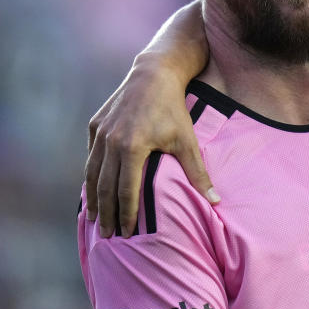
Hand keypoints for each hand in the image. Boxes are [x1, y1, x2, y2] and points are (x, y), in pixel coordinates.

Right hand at [85, 56, 218, 237]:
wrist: (154, 74)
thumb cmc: (174, 109)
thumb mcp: (187, 140)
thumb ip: (198, 173)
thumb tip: (216, 201)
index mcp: (133, 148)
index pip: (126, 191)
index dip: (126, 214)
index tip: (126, 233)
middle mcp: (111, 142)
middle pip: (104, 187)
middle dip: (106, 213)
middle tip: (107, 234)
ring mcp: (100, 133)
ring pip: (92, 173)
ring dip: (93, 198)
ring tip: (96, 218)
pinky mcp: (94, 125)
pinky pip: (91, 156)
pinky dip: (91, 175)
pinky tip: (94, 189)